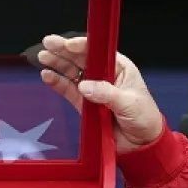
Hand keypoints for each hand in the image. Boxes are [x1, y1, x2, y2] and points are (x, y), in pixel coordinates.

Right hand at [37, 34, 164, 152]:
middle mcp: (104, 75)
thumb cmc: (144, 118)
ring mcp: (92, 89)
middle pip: (81, 58)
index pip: (98, 52)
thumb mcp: (129, 103)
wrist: (141, 144)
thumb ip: (107, 94)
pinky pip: (68, 90)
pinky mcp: (84, 104)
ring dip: (57, 63)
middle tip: (48, 43)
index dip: (82, 46)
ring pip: (72, 72)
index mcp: (119, 68)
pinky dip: (57, 83)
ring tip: (43, 57)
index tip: (69, 45)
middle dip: (64, 50)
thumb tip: (84, 86)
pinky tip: (47, 76)